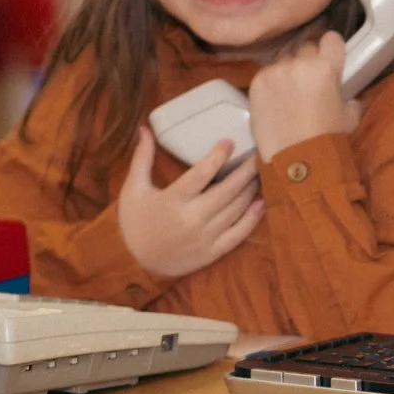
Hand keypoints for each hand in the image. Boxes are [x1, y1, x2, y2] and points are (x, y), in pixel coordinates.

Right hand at [115, 126, 263, 280]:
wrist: (136, 264)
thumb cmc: (135, 222)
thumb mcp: (133, 189)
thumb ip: (142, 158)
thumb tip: (144, 129)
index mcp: (172, 200)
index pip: (201, 174)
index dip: (218, 156)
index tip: (230, 142)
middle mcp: (192, 218)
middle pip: (227, 190)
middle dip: (245, 170)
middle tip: (258, 154)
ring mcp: (205, 237)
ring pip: (236, 209)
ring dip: (250, 189)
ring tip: (259, 173)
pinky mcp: (213, 252)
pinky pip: (239, 234)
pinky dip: (253, 218)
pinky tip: (261, 203)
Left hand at [248, 30, 363, 156]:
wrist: (297, 160)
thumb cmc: (328, 138)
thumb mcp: (349, 115)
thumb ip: (347, 97)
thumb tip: (344, 96)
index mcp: (327, 67)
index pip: (331, 38)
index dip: (330, 49)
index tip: (327, 58)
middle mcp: (300, 62)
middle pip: (305, 47)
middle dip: (307, 62)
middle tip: (307, 83)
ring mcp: (276, 71)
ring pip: (283, 60)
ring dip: (287, 72)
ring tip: (288, 96)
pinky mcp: (257, 82)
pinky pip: (266, 74)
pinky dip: (270, 84)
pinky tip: (274, 102)